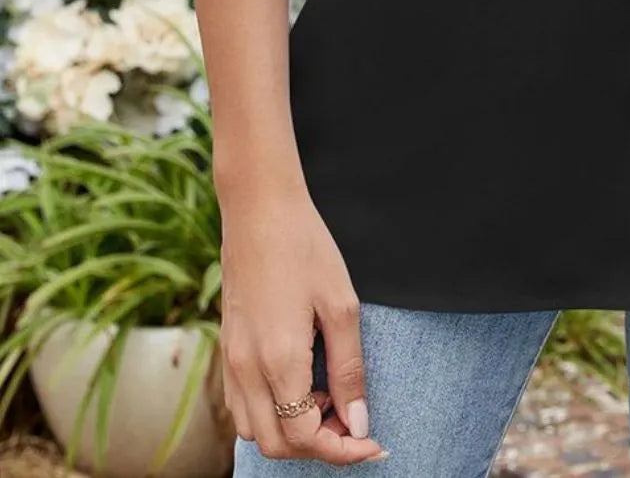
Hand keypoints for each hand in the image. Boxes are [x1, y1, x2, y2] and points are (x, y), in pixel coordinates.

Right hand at [219, 183, 386, 464]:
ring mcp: (231, 359)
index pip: (306, 437)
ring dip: (292, 432)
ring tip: (328, 399)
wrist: (258, 209)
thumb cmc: (305, 247)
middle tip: (354, 421)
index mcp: (278, 360)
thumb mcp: (341, 305)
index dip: (343, 450)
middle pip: (276, 445)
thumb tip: (359, 421)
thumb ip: (349, 369)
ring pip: (253, 430)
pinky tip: (301, 385)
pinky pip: (241, 405)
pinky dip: (271, 413)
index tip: (373, 442)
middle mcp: (247, 369)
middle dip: (319, 446)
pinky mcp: (227, 347)